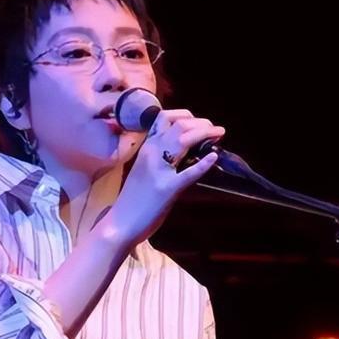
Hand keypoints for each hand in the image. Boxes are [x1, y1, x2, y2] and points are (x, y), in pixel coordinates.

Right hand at [108, 109, 224, 246]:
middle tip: (216, 129)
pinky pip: (188, 173)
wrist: (120, 223)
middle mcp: (151, 153)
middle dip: (202, 123)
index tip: (199, 122)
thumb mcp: (144, 170)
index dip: (185, 115)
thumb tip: (183, 152)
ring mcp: (159, 170)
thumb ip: (160, 158)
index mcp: (146, 148)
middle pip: (179, 125)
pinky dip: (204, 164)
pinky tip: (214, 157)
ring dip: (205, 133)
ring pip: (183, 139)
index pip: (164, 118)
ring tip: (219, 133)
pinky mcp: (167, 189)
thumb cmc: (133, 199)